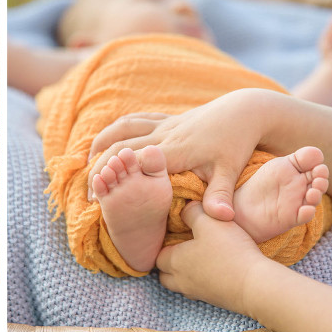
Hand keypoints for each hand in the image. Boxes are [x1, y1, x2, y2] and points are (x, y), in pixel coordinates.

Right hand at [86, 90, 269, 220]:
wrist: (243, 111)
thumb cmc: (236, 143)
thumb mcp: (229, 170)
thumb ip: (221, 196)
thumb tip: (222, 220)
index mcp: (171, 150)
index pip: (129, 162)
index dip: (110, 177)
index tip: (96, 198)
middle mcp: (162, 134)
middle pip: (119, 145)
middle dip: (99, 165)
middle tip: (88, 189)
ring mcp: (163, 124)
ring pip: (123, 128)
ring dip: (103, 142)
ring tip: (88, 162)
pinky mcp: (168, 119)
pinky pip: (136, 120)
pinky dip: (118, 129)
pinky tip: (111, 140)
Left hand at [156, 201, 267, 315]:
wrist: (257, 286)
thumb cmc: (229, 251)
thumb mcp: (208, 220)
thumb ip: (191, 211)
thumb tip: (184, 210)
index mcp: (174, 262)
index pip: (156, 257)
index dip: (162, 245)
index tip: (172, 234)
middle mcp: (182, 281)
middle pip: (165, 276)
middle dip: (170, 263)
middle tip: (182, 247)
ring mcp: (200, 294)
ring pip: (183, 285)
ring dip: (187, 273)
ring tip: (200, 256)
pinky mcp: (217, 301)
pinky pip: (201, 291)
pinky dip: (203, 281)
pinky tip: (217, 267)